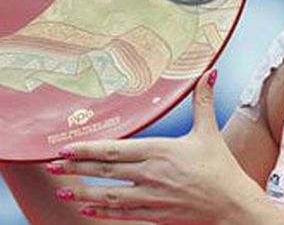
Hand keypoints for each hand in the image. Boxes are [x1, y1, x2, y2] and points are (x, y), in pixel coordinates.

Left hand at [49, 69, 269, 223]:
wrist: (232, 206)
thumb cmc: (221, 168)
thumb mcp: (209, 132)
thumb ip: (203, 101)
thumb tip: (210, 72)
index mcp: (160, 152)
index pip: (115, 150)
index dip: (87, 150)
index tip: (65, 148)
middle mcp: (151, 175)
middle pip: (106, 172)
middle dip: (75, 169)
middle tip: (51, 166)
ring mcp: (151, 198)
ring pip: (109, 196)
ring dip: (83, 192)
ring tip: (62, 189)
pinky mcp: (155, 215)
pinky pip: (122, 214)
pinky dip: (102, 211)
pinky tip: (85, 208)